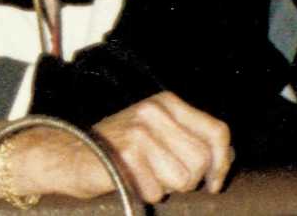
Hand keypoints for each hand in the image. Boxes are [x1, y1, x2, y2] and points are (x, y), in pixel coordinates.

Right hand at [86, 92, 231, 202]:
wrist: (70, 156)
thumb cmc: (118, 149)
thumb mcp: (157, 133)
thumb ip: (190, 139)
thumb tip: (226, 157)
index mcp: (165, 103)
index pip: (217, 132)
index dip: (222, 163)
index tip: (213, 182)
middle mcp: (154, 111)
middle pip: (203, 159)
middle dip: (190, 179)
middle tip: (164, 177)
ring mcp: (140, 131)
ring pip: (185, 178)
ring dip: (167, 187)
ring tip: (145, 175)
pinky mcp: (128, 153)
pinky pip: (159, 190)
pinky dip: (147, 193)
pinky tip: (130, 179)